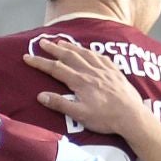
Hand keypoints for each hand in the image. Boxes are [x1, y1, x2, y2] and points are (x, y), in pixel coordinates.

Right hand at [24, 37, 151, 136]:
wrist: (133, 117)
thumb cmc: (106, 119)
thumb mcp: (80, 115)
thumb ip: (60, 104)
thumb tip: (40, 95)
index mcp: (80, 82)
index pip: (55, 68)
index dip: (40, 62)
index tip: (27, 57)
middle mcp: (91, 72)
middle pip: (69, 56)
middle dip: (54, 49)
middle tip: (42, 42)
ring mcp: (105, 70)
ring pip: (85, 54)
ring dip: (72, 47)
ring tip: (61, 42)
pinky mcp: (116, 73)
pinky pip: (102, 57)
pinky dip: (92, 51)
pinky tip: (89, 51)